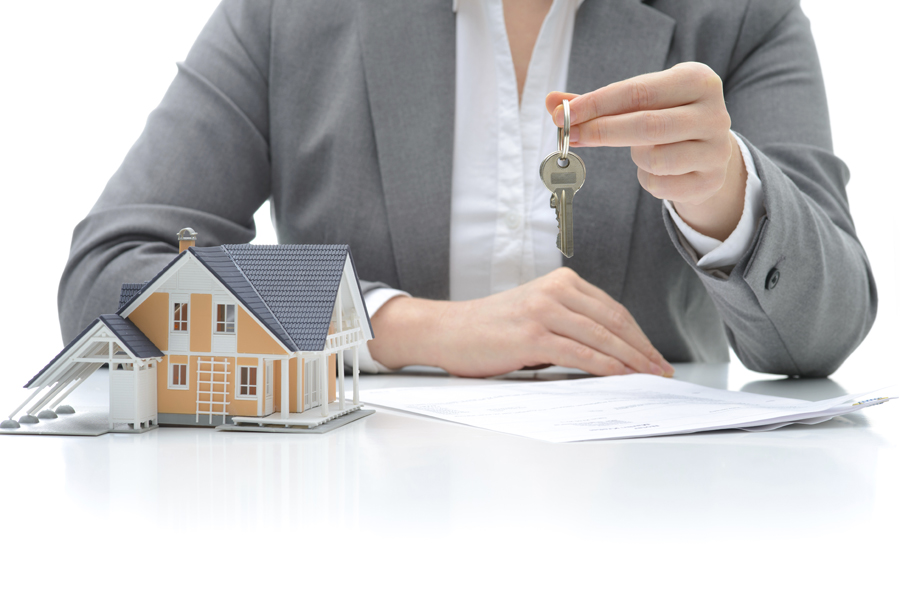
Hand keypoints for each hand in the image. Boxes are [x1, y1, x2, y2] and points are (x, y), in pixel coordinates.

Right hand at [367, 267, 673, 377]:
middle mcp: (555, 291)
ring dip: (631, 360)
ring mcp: (544, 311)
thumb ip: (569, 322)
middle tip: (661, 370)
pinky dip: (606, 367)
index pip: (613, 310)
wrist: (447, 330)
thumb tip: (609, 352)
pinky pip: (580, 353)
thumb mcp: (535, 313)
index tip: (653, 355)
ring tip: (649, 377)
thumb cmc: (489, 328)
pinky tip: (621, 377)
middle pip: (614, 322)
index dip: (638, 335)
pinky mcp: (532, 335)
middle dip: (642, 349)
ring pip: (602, 337)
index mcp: (560, 282)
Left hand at [546, 62, 746, 240]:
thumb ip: (597, 102)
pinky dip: (647, 178)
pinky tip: (658, 169)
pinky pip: (660, 184)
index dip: (597, 104)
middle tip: (571, 136)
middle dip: (601, 131)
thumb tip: (551, 101)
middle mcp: (714, 113)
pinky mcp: (711, 181)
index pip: (638, 92)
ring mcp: (716, 149)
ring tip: (644, 149)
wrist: (710, 152)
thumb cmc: (665, 118)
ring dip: (636, 157)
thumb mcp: (639, 102)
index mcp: (697, 80)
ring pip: (654, 158)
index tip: (564, 114)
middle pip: (646, 124)